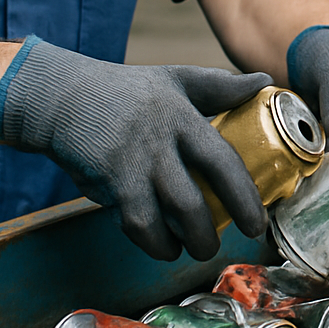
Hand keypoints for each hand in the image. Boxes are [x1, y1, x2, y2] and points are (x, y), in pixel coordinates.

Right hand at [0, 39, 271, 261]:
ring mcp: (132, 163)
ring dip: (184, 243)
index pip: (222, 160)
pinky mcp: (108, 180)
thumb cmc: (125, 89)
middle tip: (219, 246)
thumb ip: (221, 86)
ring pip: (162, 219)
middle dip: (208, 234)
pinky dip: (153, 242)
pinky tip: (163, 245)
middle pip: (193, 201)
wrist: (63, 96)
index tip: (257, 222)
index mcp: (182, 116)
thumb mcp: (175, 78)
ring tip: (194, 249)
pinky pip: (136, 223)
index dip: (244, 196)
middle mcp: (159, 142)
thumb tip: (265, 81)